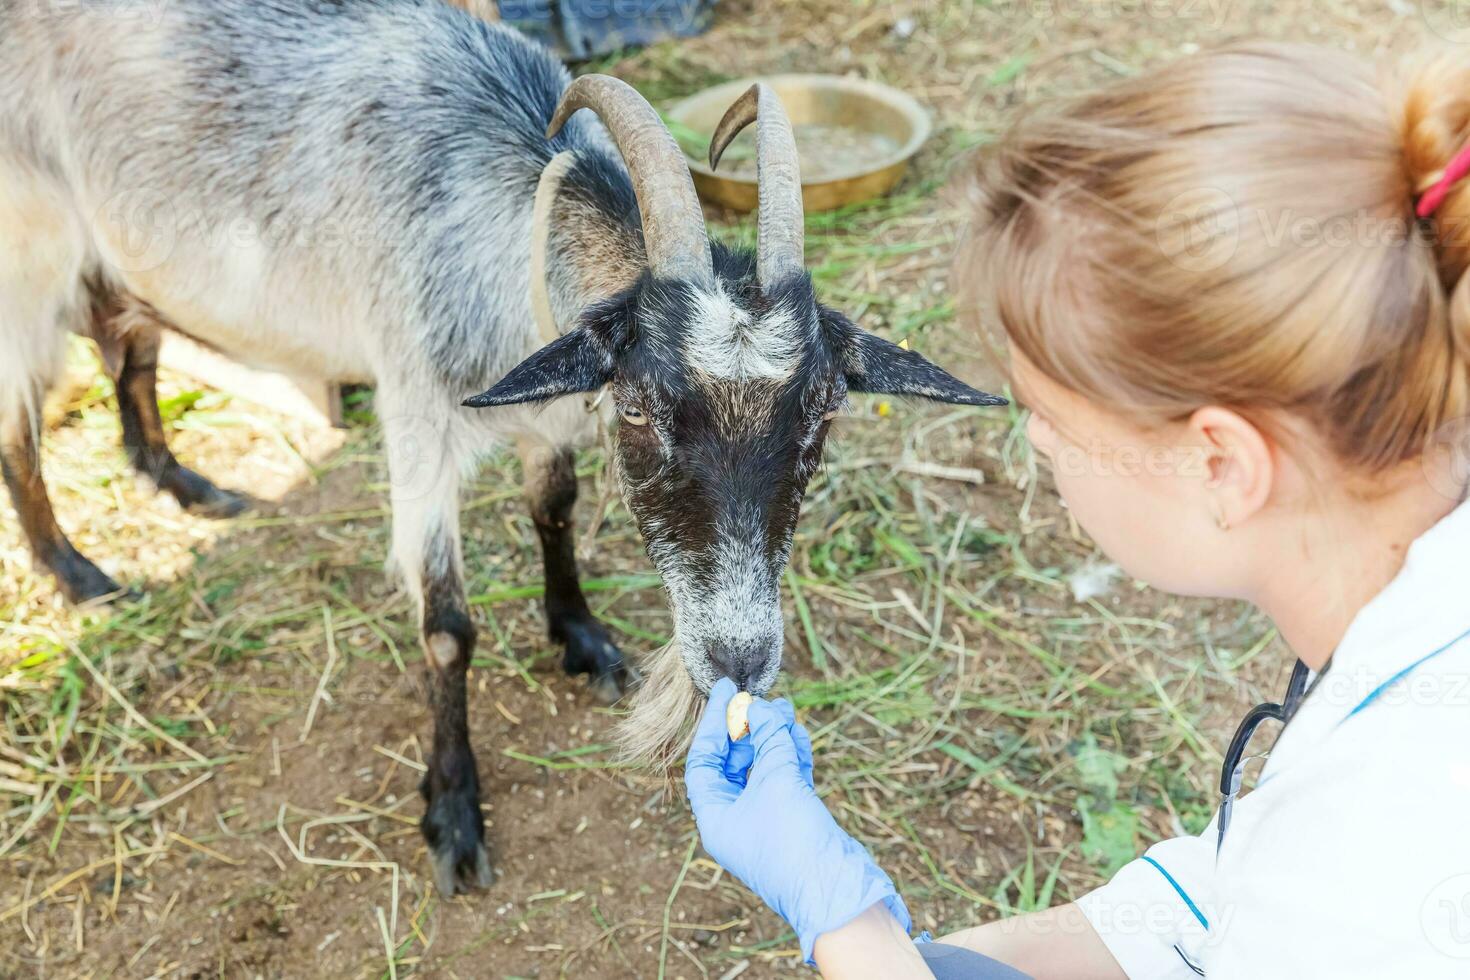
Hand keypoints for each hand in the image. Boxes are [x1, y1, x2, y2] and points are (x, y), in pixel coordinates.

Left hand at [685, 678, 910, 963]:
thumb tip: (761, 707)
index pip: (704, 761)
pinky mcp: (793, 819)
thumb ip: (768, 738)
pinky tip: (796, 731)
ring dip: (772, 738)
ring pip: (763, 769)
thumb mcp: (776, 780)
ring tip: (785, 708)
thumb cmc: (793, 841)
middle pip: (733, 763)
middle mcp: (735, 819)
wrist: (835, 889)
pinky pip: (785, 779)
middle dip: (747, 728)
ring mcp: (765, 820)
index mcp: (715, 817)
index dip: (713, 724)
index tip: (727, 691)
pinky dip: (791, 755)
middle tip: (760, 699)